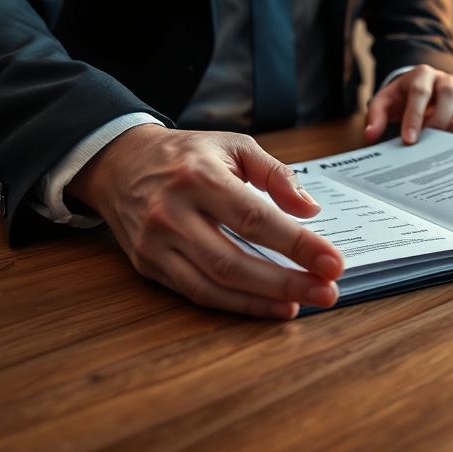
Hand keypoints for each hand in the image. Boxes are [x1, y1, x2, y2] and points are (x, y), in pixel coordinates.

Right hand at [67, 124, 343, 319]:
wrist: (119, 163)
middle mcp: (172, 213)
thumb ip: (275, 174)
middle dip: (287, 282)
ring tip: (305, 303)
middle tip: (327, 292)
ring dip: (264, 301)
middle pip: (234, 261)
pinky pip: (197, 294)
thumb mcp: (234, 145)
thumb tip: (310, 209)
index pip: (254, 218)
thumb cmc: (186, 154)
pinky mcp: (148, 266)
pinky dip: (237, 305)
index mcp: (198, 177)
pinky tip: (269, 306)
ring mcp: (156, 244)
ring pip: (214, 286)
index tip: (333, 262)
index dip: (297, 244)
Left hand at [363, 64, 452, 144]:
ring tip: (452, 140)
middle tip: (430, 139)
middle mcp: (444, 80)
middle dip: (440, 118)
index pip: (419, 92)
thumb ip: (375, 116)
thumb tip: (370, 135)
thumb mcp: (383, 103)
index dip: (414, 116)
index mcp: (420, 76)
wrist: (416, 93)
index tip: (410, 139)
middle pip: (450, 92)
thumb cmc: (401, 99)